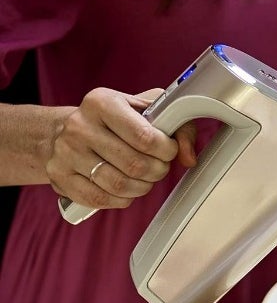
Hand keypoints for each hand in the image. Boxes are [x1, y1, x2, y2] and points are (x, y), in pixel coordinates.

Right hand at [46, 87, 196, 209]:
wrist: (61, 133)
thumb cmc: (111, 122)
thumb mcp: (143, 110)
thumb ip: (176, 125)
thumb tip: (189, 157)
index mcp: (101, 102)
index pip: (144, 136)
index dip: (166, 150)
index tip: (169, 151)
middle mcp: (79, 126)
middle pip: (134, 165)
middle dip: (156, 171)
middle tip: (158, 167)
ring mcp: (66, 153)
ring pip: (119, 185)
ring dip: (141, 188)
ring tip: (144, 179)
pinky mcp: (60, 178)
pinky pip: (101, 200)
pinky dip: (122, 200)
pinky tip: (125, 190)